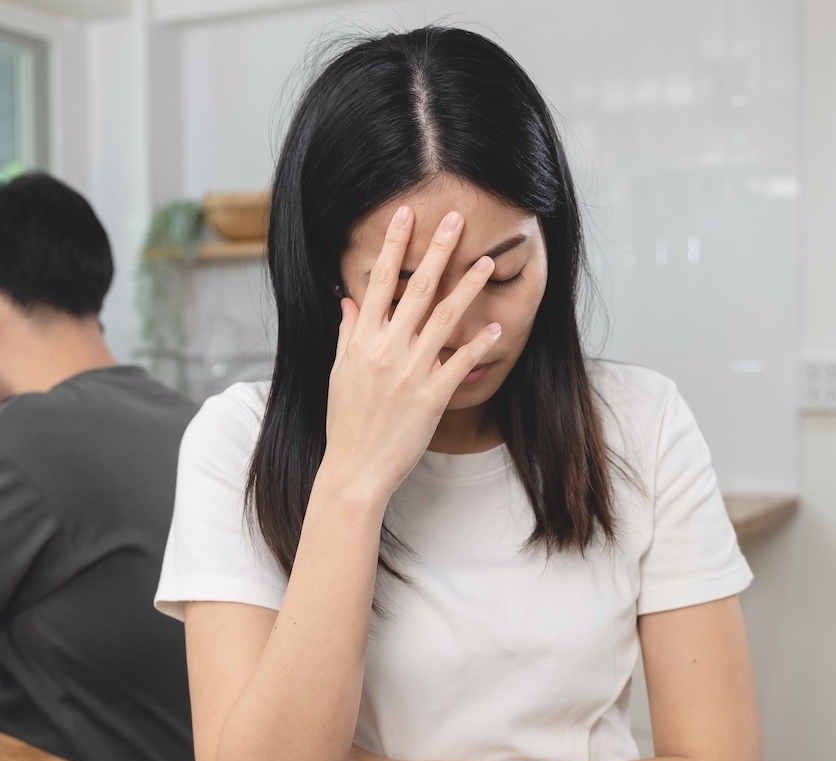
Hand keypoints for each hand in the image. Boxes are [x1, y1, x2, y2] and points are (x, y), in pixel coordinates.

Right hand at [321, 206, 499, 503]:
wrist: (354, 468)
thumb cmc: (345, 422)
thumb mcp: (339, 372)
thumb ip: (347, 333)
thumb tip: (349, 300)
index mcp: (361, 340)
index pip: (379, 282)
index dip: (394, 245)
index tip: (406, 216)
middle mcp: (386, 349)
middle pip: (417, 289)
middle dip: (437, 250)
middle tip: (454, 219)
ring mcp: (410, 371)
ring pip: (444, 318)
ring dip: (468, 287)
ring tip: (486, 262)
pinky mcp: (431, 396)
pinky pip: (461, 363)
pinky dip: (478, 344)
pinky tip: (496, 327)